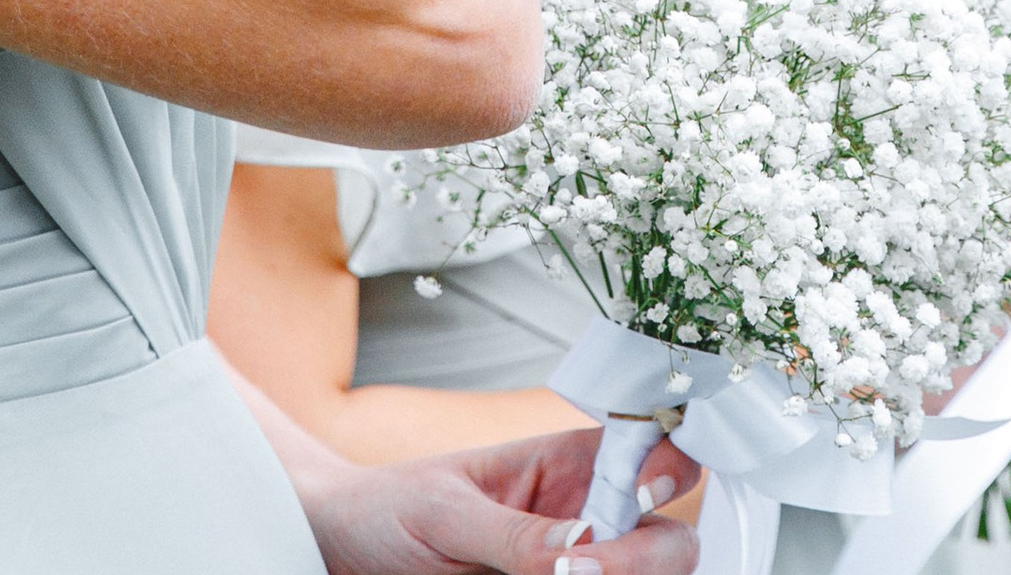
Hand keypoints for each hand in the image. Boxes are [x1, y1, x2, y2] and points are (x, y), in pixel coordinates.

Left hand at [289, 420, 700, 574]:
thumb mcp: (445, 512)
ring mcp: (574, 569)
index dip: (668, 469)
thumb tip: (583, 546)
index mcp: (568, 464)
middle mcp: (586, 519)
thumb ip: (514, 531)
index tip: (641, 499)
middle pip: (669, 537)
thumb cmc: (389, 511)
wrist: (342, 549)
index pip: (653, 449)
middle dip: (648, 556)